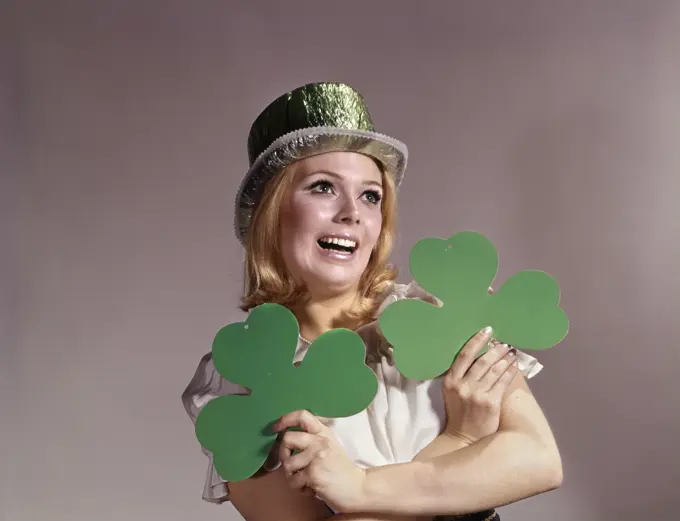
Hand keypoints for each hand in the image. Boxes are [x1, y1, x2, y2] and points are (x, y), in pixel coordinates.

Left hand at [273, 410, 366, 513]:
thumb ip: (312, 438)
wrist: (357, 488)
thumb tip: (285, 436)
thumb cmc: (340, 469)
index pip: (302, 415)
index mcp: (323, 432)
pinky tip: (311, 488)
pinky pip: (293, 481)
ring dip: (292, 475)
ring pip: (287, 463)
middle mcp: (320, 441)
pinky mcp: (314, 474)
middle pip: (287, 439)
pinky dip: (299, 488)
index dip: (285, 419)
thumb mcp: (329, 445)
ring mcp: (317, 457)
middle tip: (292, 464)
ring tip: (305, 479)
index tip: (275, 427)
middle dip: (283, 454)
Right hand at [441, 325, 518, 444]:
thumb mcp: (453, 392)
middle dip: (495, 349)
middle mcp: (462, 386)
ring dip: (504, 359)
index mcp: (450, 381)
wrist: (463, 438)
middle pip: (481, 361)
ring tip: (511, 352)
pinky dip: (509, 372)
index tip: (487, 331)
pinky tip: (514, 366)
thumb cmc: (459, 413)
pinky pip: (503, 383)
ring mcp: (477, 394)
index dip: (476, 341)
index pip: (464, 355)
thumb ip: (461, 376)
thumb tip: (479, 355)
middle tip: (504, 343)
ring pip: (494, 370)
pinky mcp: (490, 403)